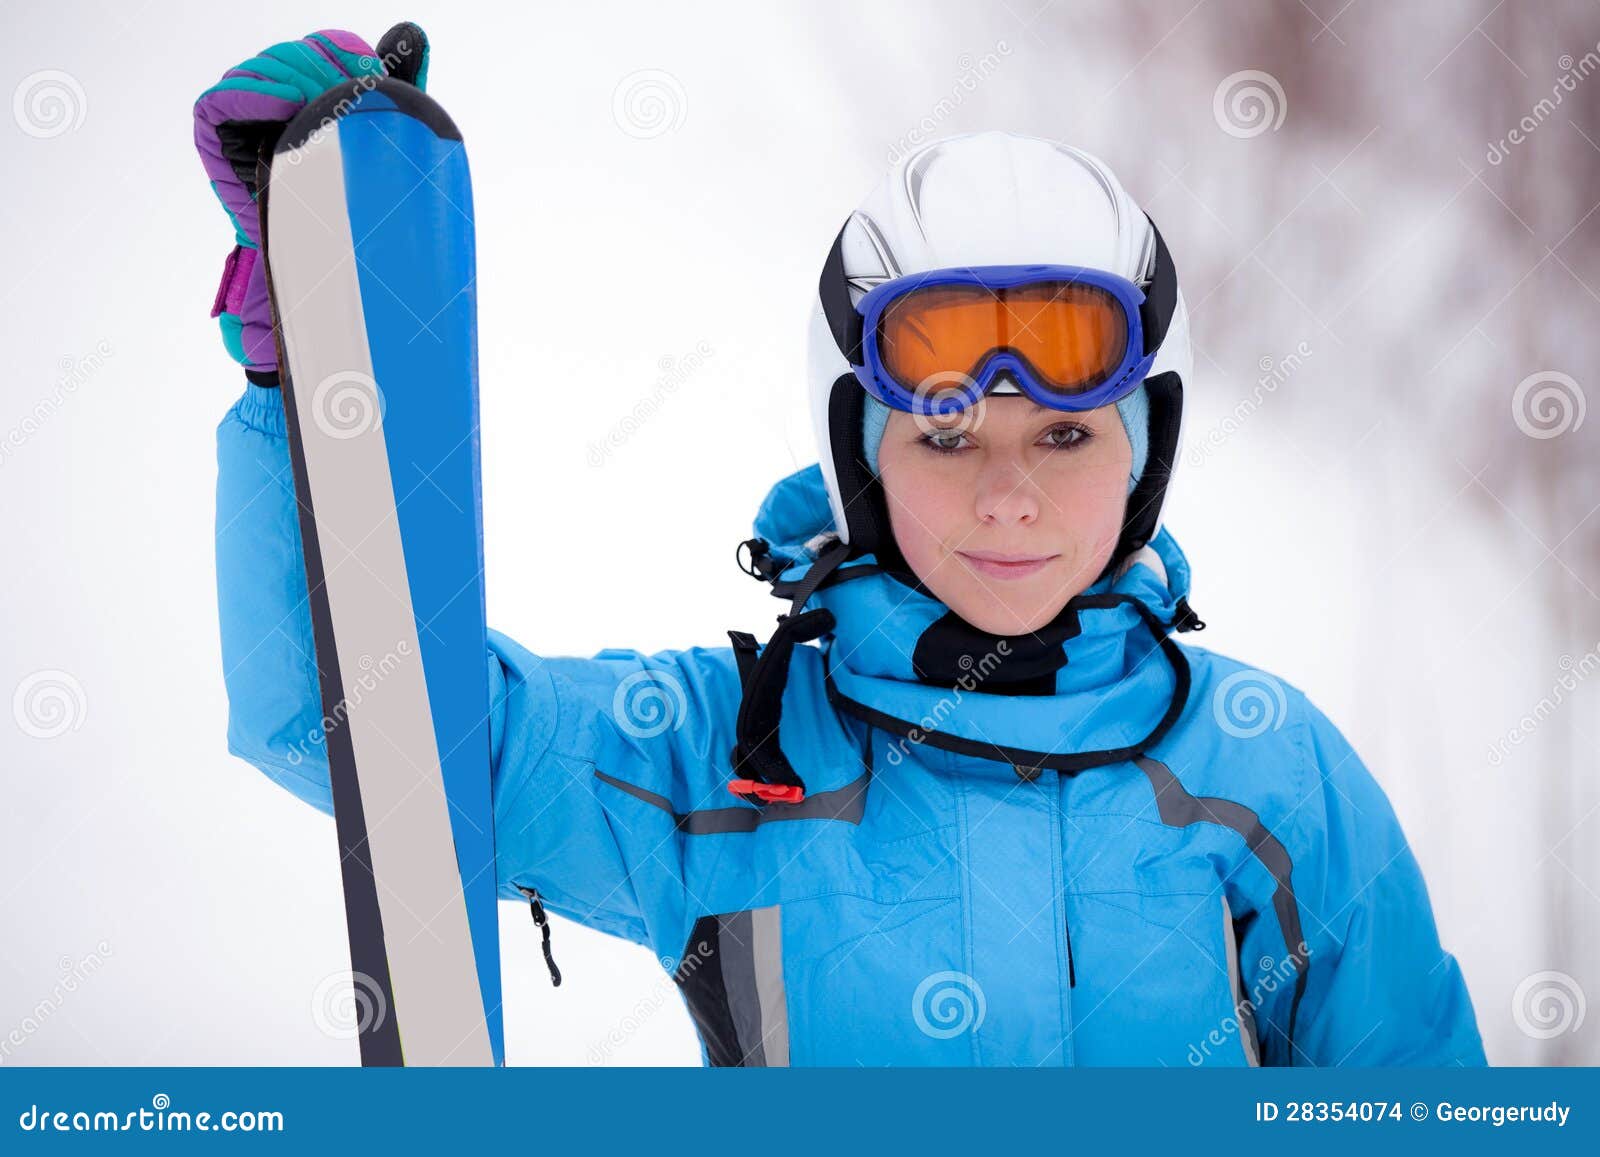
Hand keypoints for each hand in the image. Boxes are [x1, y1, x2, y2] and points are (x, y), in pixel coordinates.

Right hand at [192, 24, 429, 378]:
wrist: (333, 271)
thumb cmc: (361, 214)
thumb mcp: (385, 141)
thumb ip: (396, 85)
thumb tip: (416, 31)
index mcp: (315, 100)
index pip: (326, 48)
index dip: (348, 55)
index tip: (376, 78)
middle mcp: (277, 105)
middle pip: (297, 53)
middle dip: (329, 69)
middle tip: (356, 100)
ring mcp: (245, 120)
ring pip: (265, 68)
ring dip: (299, 81)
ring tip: (327, 115)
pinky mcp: (216, 138)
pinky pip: (224, 98)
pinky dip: (255, 95)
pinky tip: (290, 112)